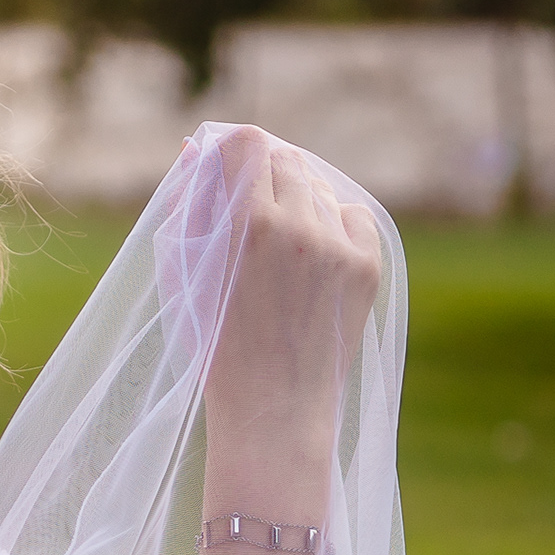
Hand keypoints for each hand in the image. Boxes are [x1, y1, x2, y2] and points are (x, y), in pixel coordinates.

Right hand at [200, 128, 382, 447]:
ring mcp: (339, 247)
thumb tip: (195, 149)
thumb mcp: (186, 274)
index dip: (231, 150)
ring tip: (277, 251)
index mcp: (248, 225)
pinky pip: (352, 215)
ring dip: (295, 201)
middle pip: (284, 159)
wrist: (273, 408)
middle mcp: (299, 227)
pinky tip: (312, 257)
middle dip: (262, 176)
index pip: (247, 145)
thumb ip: (189, 206)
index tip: (224, 167)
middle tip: (248, 213)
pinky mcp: (367, 266)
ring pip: (317, 187)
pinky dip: (333, 224)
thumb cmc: (214, 345)